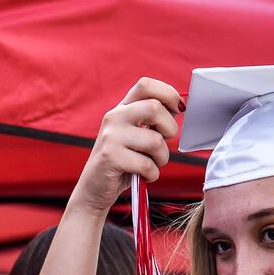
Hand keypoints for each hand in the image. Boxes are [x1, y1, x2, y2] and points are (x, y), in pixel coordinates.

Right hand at [70, 78, 183, 214]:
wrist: (94, 189)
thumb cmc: (123, 163)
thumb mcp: (136, 136)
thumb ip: (152, 121)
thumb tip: (179, 107)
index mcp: (122, 108)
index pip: (146, 85)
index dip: (168, 94)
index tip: (178, 110)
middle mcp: (114, 117)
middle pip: (155, 107)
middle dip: (170, 128)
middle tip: (164, 143)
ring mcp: (110, 136)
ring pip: (155, 141)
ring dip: (162, 158)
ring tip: (153, 164)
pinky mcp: (110, 157)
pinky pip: (146, 164)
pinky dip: (152, 174)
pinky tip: (144, 176)